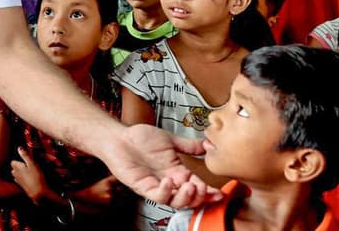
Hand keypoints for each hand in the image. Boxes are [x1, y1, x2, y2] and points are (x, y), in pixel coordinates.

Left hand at [10, 147, 52, 202]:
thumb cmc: (36, 178)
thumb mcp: (32, 163)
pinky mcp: (22, 185)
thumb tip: (19, 148)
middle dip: (20, 165)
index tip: (24, 159)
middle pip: (14, 167)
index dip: (18, 159)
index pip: (13, 161)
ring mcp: (18, 180)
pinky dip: (24, 178)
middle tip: (29, 165)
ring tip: (30, 171)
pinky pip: (21, 179)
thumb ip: (25, 155)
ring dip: (22, 172)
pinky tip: (30, 178)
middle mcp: (15, 173)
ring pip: (17, 173)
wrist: (38, 192)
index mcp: (16, 167)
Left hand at [101, 124, 219, 207]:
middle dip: (199, 197)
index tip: (219, 192)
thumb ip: (189, 145)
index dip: (208, 192)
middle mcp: (169, 181)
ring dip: (185, 197)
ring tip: (190, 185)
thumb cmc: (140, 138)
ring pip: (175, 202)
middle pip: (189, 199)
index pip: (197, 186)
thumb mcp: (170, 140)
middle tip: (202, 188)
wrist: (119, 137)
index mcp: (178, 172)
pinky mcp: (143, 186)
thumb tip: (207, 144)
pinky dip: (165, 191)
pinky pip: (157, 196)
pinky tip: (168, 181)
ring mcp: (156, 185)